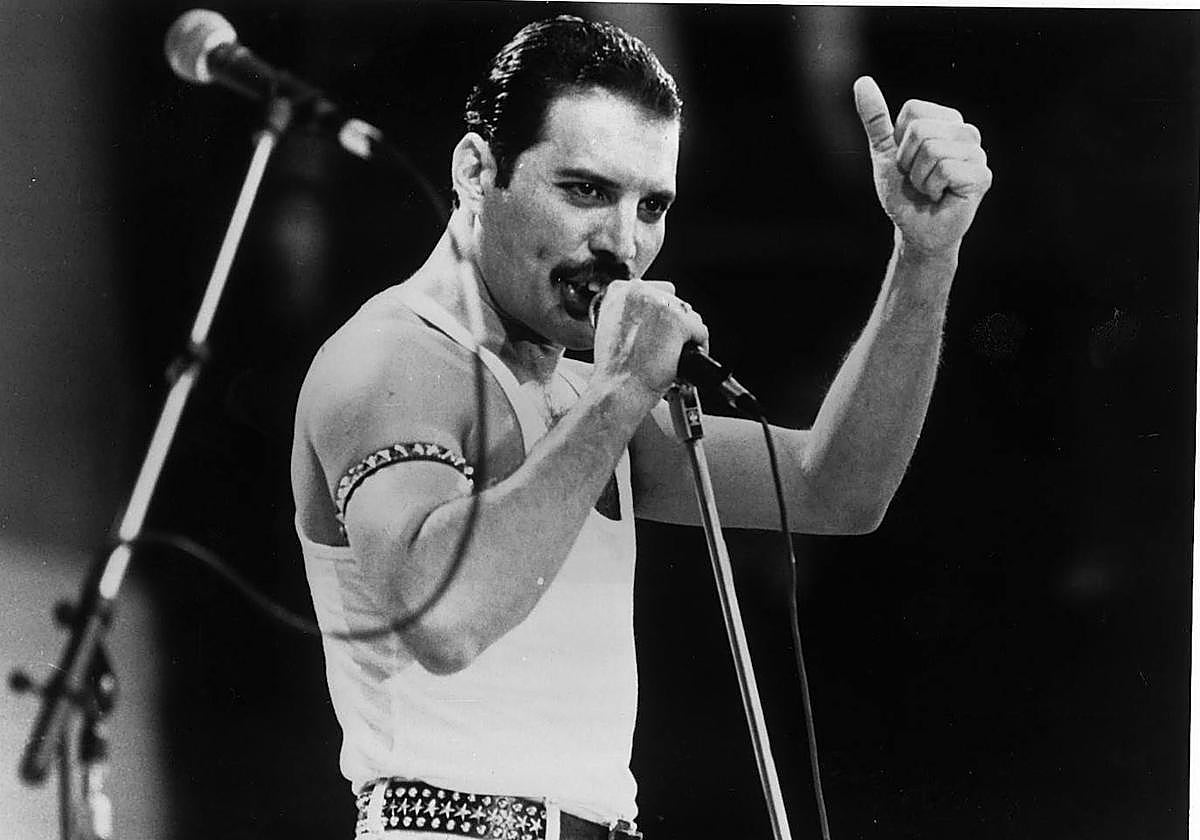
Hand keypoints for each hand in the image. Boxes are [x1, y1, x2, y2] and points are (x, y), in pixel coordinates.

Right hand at [590, 279, 708, 403]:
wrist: (618, 390)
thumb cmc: (614, 369)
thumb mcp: (610, 329)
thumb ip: (629, 313)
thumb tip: (651, 314)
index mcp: (619, 291)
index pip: (653, 290)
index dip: (660, 312)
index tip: (660, 328)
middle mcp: (639, 291)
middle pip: (673, 300)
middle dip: (674, 324)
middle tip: (666, 346)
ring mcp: (660, 304)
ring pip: (689, 315)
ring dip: (686, 335)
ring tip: (674, 355)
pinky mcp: (679, 321)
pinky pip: (701, 331)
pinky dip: (699, 348)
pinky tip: (684, 360)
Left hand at [854, 76, 992, 255]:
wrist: (915, 229)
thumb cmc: (903, 192)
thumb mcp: (883, 152)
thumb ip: (875, 118)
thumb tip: (861, 82)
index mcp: (946, 121)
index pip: (913, 110)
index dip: (899, 141)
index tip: (907, 161)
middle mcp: (966, 132)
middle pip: (922, 129)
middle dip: (909, 161)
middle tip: (918, 179)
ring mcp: (977, 153)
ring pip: (933, 149)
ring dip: (920, 177)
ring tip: (930, 188)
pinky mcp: (982, 176)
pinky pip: (946, 169)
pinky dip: (933, 188)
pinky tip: (941, 196)